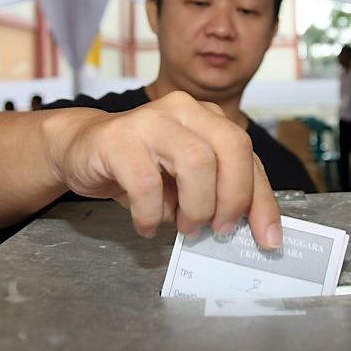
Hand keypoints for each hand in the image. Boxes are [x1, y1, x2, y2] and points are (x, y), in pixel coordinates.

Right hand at [47, 91, 281, 248]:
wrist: (82, 150)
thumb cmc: (141, 166)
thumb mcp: (186, 178)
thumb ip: (218, 190)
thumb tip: (252, 229)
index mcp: (208, 118)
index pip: (248, 155)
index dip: (261, 200)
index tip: (268, 239)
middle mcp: (184, 110)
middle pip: (231, 147)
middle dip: (232, 197)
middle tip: (218, 228)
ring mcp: (151, 120)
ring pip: (195, 161)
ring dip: (197, 206)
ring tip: (184, 227)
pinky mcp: (118, 139)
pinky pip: (147, 183)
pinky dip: (152, 214)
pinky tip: (148, 225)